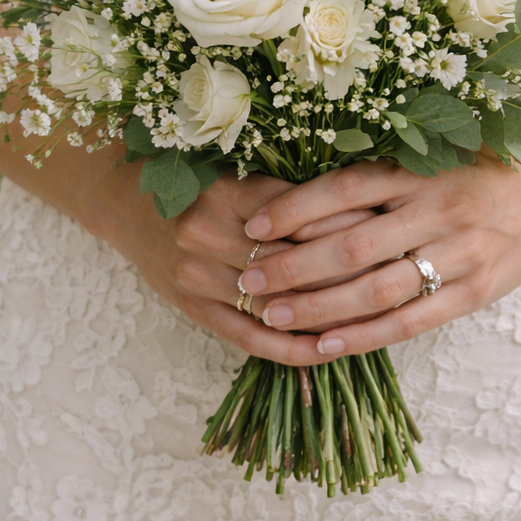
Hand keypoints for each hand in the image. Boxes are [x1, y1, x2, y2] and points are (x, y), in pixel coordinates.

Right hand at [120, 167, 379, 362]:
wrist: (122, 200)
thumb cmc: (193, 177)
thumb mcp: (238, 169)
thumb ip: (289, 190)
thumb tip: (362, 202)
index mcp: (228, 194)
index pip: (303, 217)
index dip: (350, 227)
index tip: (392, 232)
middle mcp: (209, 237)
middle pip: (294, 264)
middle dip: (348, 273)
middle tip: (398, 277)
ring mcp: (198, 279)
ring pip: (276, 304)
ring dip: (327, 314)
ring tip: (377, 316)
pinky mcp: (194, 310)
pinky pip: (250, 338)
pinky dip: (292, 349)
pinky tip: (329, 351)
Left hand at [233, 156, 520, 359]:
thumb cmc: (478, 164)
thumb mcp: (432, 153)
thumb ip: (381, 176)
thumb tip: (303, 194)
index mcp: (424, 169)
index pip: (350, 187)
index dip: (298, 207)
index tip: (254, 225)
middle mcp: (440, 209)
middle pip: (355, 243)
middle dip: (296, 266)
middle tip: (248, 280)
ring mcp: (462, 253)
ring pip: (380, 287)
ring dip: (321, 306)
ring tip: (273, 318)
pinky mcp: (478, 290)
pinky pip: (414, 319)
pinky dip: (367, 335)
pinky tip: (325, 346)